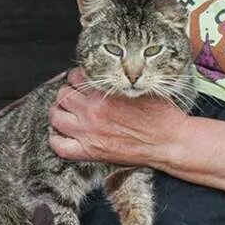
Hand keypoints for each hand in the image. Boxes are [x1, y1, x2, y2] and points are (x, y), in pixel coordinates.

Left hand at [48, 69, 188, 166]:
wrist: (169, 142)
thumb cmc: (159, 114)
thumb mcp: (141, 87)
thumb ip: (120, 79)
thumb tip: (107, 72)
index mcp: (103, 93)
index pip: (75, 77)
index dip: (77, 77)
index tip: (82, 81)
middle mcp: (92, 112)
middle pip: (63, 95)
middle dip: (68, 93)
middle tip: (75, 96)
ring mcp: (88, 133)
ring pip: (56, 117)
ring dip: (59, 112)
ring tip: (67, 112)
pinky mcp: (91, 152)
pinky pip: (59, 146)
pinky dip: (55, 139)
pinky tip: (61, 133)